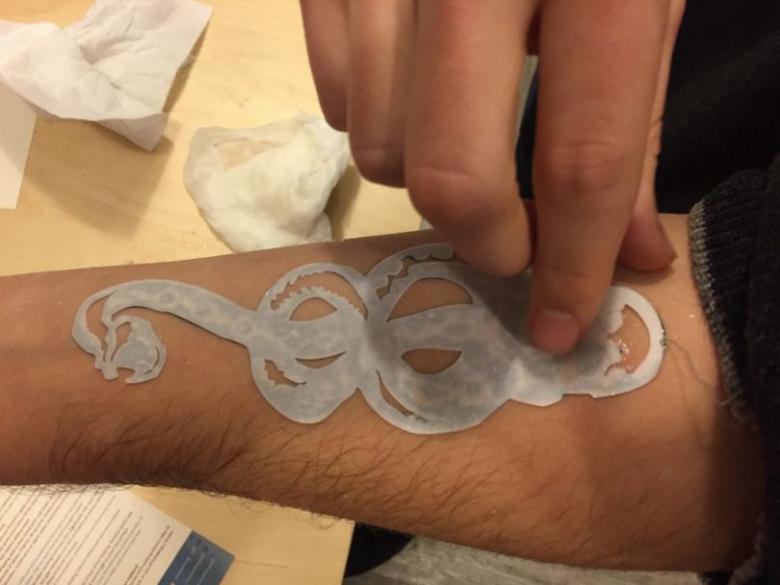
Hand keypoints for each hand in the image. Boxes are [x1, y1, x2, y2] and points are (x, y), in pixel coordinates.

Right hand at [300, 0, 683, 353]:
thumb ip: (636, 127)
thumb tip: (635, 255)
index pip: (581, 157)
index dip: (571, 261)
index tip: (558, 326)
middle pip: (450, 174)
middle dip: (484, 239)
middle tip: (510, 242)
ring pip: (375, 150)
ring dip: (424, 175)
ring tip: (459, 134)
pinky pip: (331, 100)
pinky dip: (371, 121)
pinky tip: (408, 88)